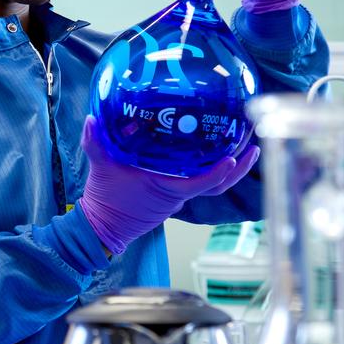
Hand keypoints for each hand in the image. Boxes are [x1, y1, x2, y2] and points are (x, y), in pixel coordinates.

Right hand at [77, 117, 259, 255]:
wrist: (104, 224)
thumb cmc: (107, 200)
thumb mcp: (100, 168)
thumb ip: (95, 143)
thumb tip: (91, 119)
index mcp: (167, 188)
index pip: (200, 183)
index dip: (218, 174)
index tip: (232, 159)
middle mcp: (179, 192)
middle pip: (219, 184)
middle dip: (239, 167)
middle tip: (253, 145)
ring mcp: (180, 194)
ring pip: (215, 185)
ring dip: (234, 169)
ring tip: (248, 148)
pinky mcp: (178, 193)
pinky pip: (204, 182)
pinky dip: (217, 170)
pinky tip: (223, 152)